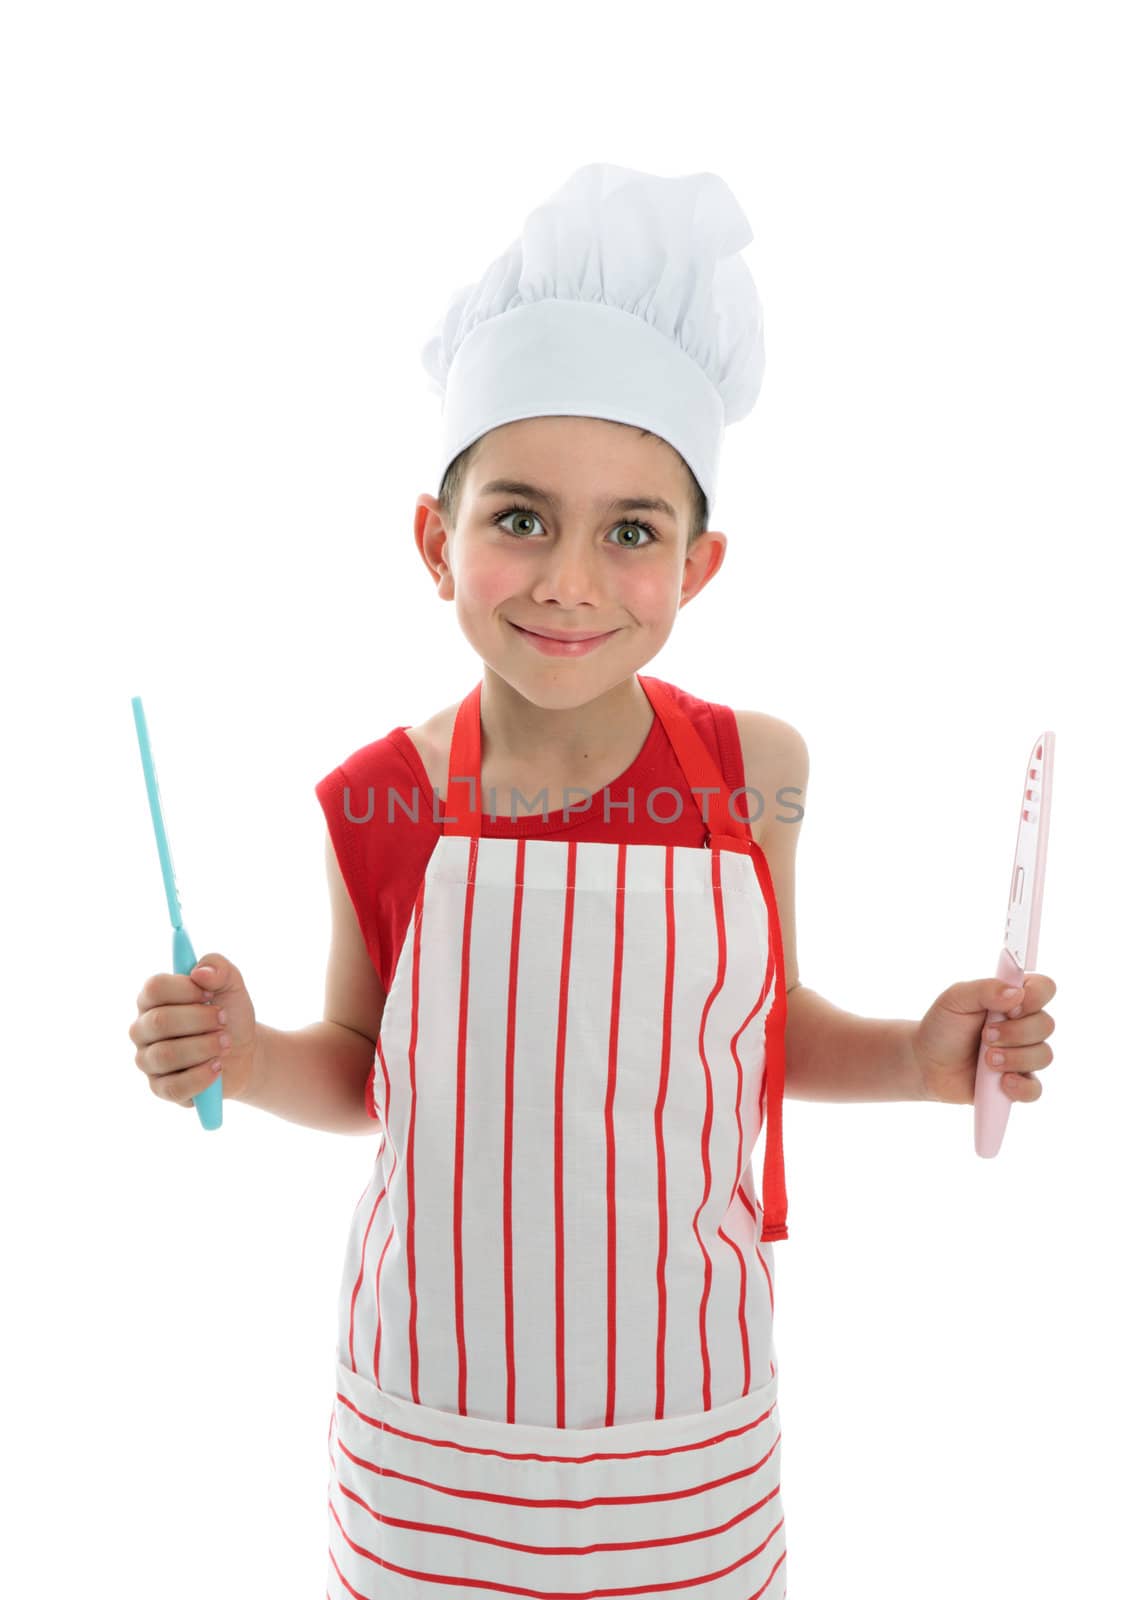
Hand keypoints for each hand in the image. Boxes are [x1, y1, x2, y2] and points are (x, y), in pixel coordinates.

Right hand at [129, 951, 257, 1107]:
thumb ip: (218, 967)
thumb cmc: (228, 1014)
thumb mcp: (231, 984)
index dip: (185, 989)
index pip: (154, 988)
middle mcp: (143, 1029)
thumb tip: (200, 972)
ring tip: (225, 1044)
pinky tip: (218, 1066)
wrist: (243, 1051)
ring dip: (204, 1047)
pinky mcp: (160, 1088)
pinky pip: (174, 1087)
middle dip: (200, 1020)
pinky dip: (201, 1076)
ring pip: (165, 1055)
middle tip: (223, 1020)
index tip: (211, 994)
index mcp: (153, 999)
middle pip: (159, 1021)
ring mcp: (148, 1060)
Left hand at [912, 973, 1056, 1106]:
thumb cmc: (943, 1026)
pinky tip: (1002, 1082)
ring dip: (1015, 1058)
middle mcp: (1024, 1025)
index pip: (1045, 988)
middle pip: (1046, 1025)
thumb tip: (1017, 994)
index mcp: (1013, 999)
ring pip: (1044, 1056)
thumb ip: (985, 989)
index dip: (1037, 996)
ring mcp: (1023, 1055)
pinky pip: (1035, 1089)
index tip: (1011, 1008)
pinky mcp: (1017, 1083)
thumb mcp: (955, 999)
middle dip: (1016, 1032)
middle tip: (985, 1036)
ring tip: (986, 1060)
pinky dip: (1021, 1086)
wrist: (926, 1063)